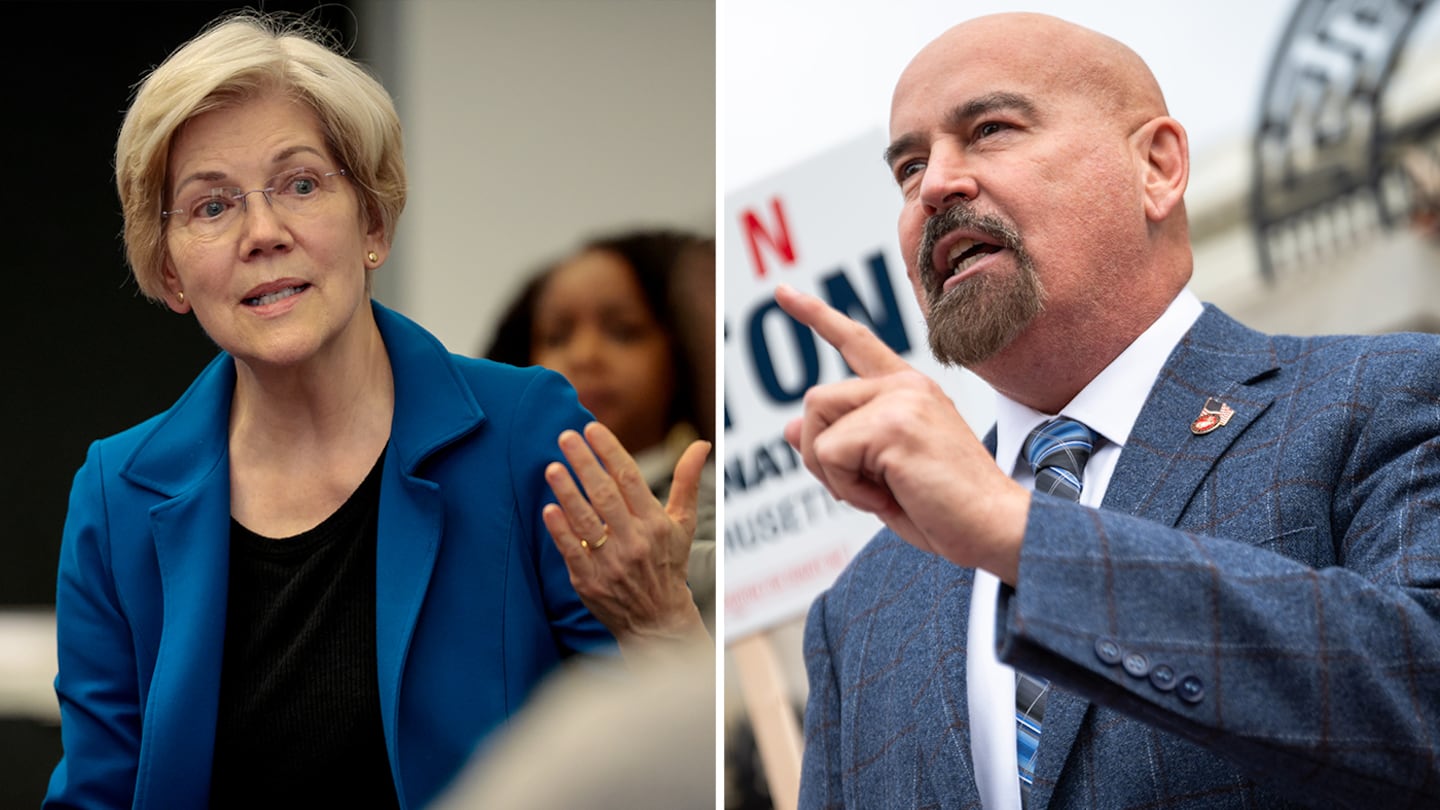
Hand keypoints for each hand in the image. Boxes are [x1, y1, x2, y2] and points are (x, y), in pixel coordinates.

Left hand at [543, 422, 711, 655]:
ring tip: (552, 467)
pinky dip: (560, 530)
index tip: (592, 428)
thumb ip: (687, 481)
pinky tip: (548, 508)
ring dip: (567, 492)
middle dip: (584, 463)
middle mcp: (634, 541)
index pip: (630, 478)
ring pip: (586, 520)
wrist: (657, 621)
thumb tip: (702, 443)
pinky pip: (572, 551)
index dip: (610, 451)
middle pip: (605, 494)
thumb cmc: (669, 564)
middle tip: (565, 437)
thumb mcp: (682, 524)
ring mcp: (611, 562)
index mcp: (655, 523)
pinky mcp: (590, 581)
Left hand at [774, 284, 1030, 583]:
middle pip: (817, 400)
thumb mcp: (881, 476)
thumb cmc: (946, 509)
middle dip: (820, 454)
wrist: (996, 529)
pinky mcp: (895, 426)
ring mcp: (902, 401)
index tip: (783, 293)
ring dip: (834, 473)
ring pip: (817, 426)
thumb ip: (840, 447)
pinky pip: (830, 454)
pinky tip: (889, 497)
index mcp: (908, 391)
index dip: (817, 317)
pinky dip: (847, 489)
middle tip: (863, 489)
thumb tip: (790, 427)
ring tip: (882, 491)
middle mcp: (905, 386)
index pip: (856, 342)